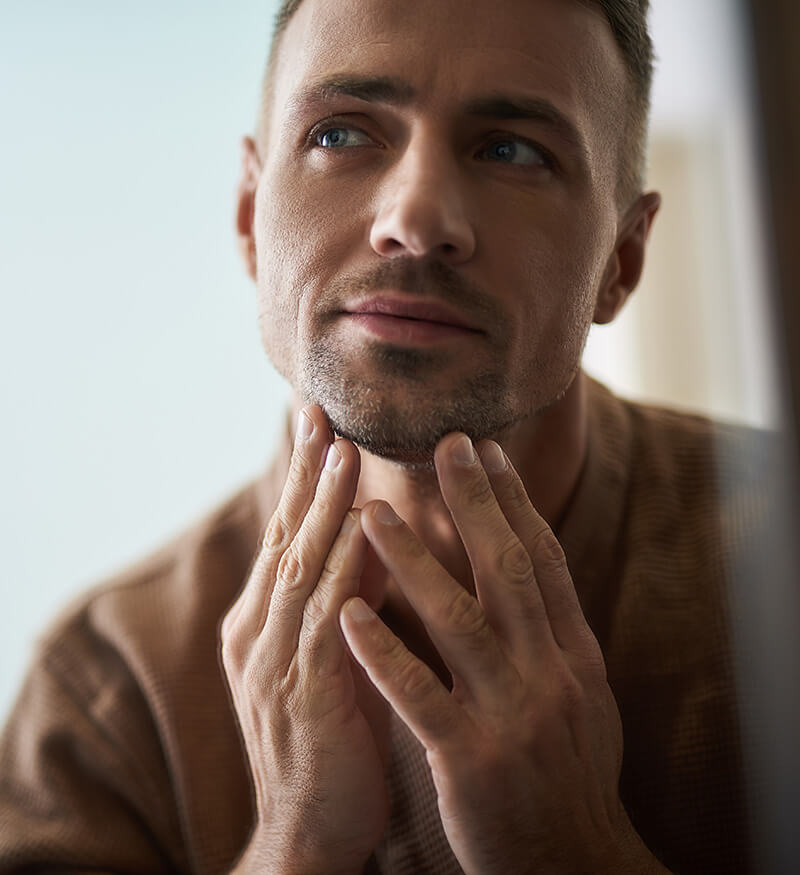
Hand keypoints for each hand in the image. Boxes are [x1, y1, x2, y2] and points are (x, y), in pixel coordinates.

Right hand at [221, 406, 389, 874]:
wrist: (310, 830)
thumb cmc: (332, 735)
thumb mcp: (334, 654)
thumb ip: (348, 598)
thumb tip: (381, 537)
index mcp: (266, 621)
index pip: (288, 533)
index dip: (303, 477)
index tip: (321, 422)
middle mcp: (260, 632)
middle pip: (286, 534)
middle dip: (306, 472)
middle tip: (320, 412)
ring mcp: (274, 661)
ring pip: (300, 567)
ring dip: (322, 507)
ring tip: (343, 452)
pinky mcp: (301, 694)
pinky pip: (324, 619)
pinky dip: (342, 570)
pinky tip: (361, 531)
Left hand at [339, 434, 667, 873]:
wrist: (577, 864)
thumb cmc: (569, 774)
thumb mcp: (581, 695)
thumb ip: (554, 633)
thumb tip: (538, 570)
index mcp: (574, 654)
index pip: (543, 560)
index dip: (514, 501)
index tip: (486, 450)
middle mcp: (550, 672)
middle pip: (509, 569)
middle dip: (474, 503)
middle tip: (443, 445)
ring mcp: (512, 714)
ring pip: (459, 620)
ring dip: (412, 561)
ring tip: (370, 512)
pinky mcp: (471, 759)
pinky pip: (420, 695)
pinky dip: (384, 650)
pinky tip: (349, 611)